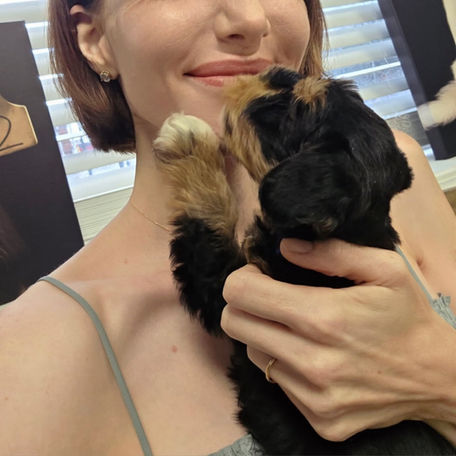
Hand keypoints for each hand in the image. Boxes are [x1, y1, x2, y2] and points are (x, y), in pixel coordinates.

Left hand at [221, 238, 455, 441]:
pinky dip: (286, 365)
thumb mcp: (383, 268)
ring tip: (299, 328)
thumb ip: (330, 252)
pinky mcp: (320, 421)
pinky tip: (314, 356)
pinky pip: (278, 384)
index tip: (261, 274)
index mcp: (324, 317)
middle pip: (234, 324)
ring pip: (253, 354)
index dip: (244, 277)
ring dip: (265, 335)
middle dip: (244, 304)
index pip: (240, 294)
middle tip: (271, 297)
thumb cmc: (408, 315)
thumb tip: (285, 247)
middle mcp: (313, 363)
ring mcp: (315, 398)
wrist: (438, 376)